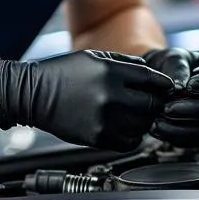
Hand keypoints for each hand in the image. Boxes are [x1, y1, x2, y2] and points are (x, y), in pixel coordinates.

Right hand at [0, 50, 173, 151]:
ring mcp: (105, 119)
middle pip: (153, 105)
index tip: (165, 89)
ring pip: (144, 125)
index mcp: (112, 72)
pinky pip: (130, 142)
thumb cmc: (63, 73)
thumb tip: (152, 73)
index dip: (164, 86)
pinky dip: (132, 136)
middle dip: (155, 104)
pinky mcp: (98, 138)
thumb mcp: (95, 57)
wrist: (33, 95)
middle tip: (149, 103)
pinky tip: (123, 127)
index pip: (155, 81)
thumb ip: (126, 63)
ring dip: (143, 121)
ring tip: (132, 115)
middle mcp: (111, 96)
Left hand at [141, 48, 198, 148]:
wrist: (161, 81)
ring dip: (181, 128)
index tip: (189, 86)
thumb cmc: (172, 64)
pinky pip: (194, 141)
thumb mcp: (174, 58)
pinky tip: (158, 130)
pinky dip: (176, 137)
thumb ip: (178, 68)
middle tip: (166, 108)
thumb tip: (179, 88)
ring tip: (157, 122)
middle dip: (190, 110)